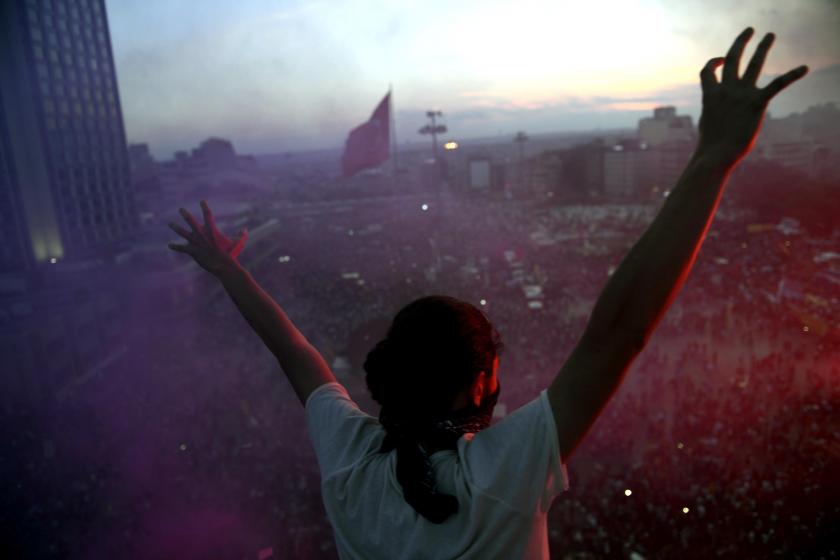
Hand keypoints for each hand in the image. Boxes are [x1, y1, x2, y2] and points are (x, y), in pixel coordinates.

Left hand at [168, 200, 247, 275]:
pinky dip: (175, 247)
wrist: (222, 265)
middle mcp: (201, 234)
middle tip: (181, 209)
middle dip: (185, 214)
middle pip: (191, 221)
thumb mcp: (238, 243)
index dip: (205, 207)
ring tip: (170, 223)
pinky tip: (169, 245)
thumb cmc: (231, 253)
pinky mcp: (192, 251)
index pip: (208, 215)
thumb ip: (241, 235)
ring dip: (176, 227)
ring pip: (183, 232)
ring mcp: (195, 242)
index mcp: (212, 230)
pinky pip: (181, 248)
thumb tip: (245, 230)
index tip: (202, 201)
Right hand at [696, 27, 807, 167]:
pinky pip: (777, 85)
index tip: (721, 62)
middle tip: (749, 31)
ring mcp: (741, 95)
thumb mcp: (707, 122)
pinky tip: (804, 68)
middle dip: (741, 41)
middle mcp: (726, 89)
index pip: (708, 70)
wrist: (716, 155)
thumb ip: (712, 110)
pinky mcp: (756, 103)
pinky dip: (792, 75)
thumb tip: (713, 112)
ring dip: (763, 47)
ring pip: (754, 63)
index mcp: (710, 94)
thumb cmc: (711, 145)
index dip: (713, 63)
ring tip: (770, 35)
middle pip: (732, 57)